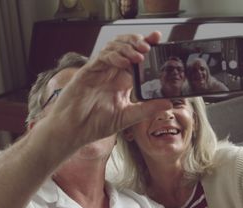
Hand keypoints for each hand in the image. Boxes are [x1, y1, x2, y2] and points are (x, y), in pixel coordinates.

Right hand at [44, 32, 171, 146]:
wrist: (74, 131)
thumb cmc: (95, 124)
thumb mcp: (127, 117)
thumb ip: (147, 109)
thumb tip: (168, 104)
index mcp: (122, 81)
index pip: (137, 58)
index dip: (147, 46)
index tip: (159, 40)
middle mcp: (111, 72)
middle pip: (125, 46)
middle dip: (138, 41)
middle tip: (150, 45)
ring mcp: (99, 71)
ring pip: (113, 47)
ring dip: (128, 47)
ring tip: (140, 54)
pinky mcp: (88, 72)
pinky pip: (102, 57)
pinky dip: (114, 56)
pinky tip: (125, 62)